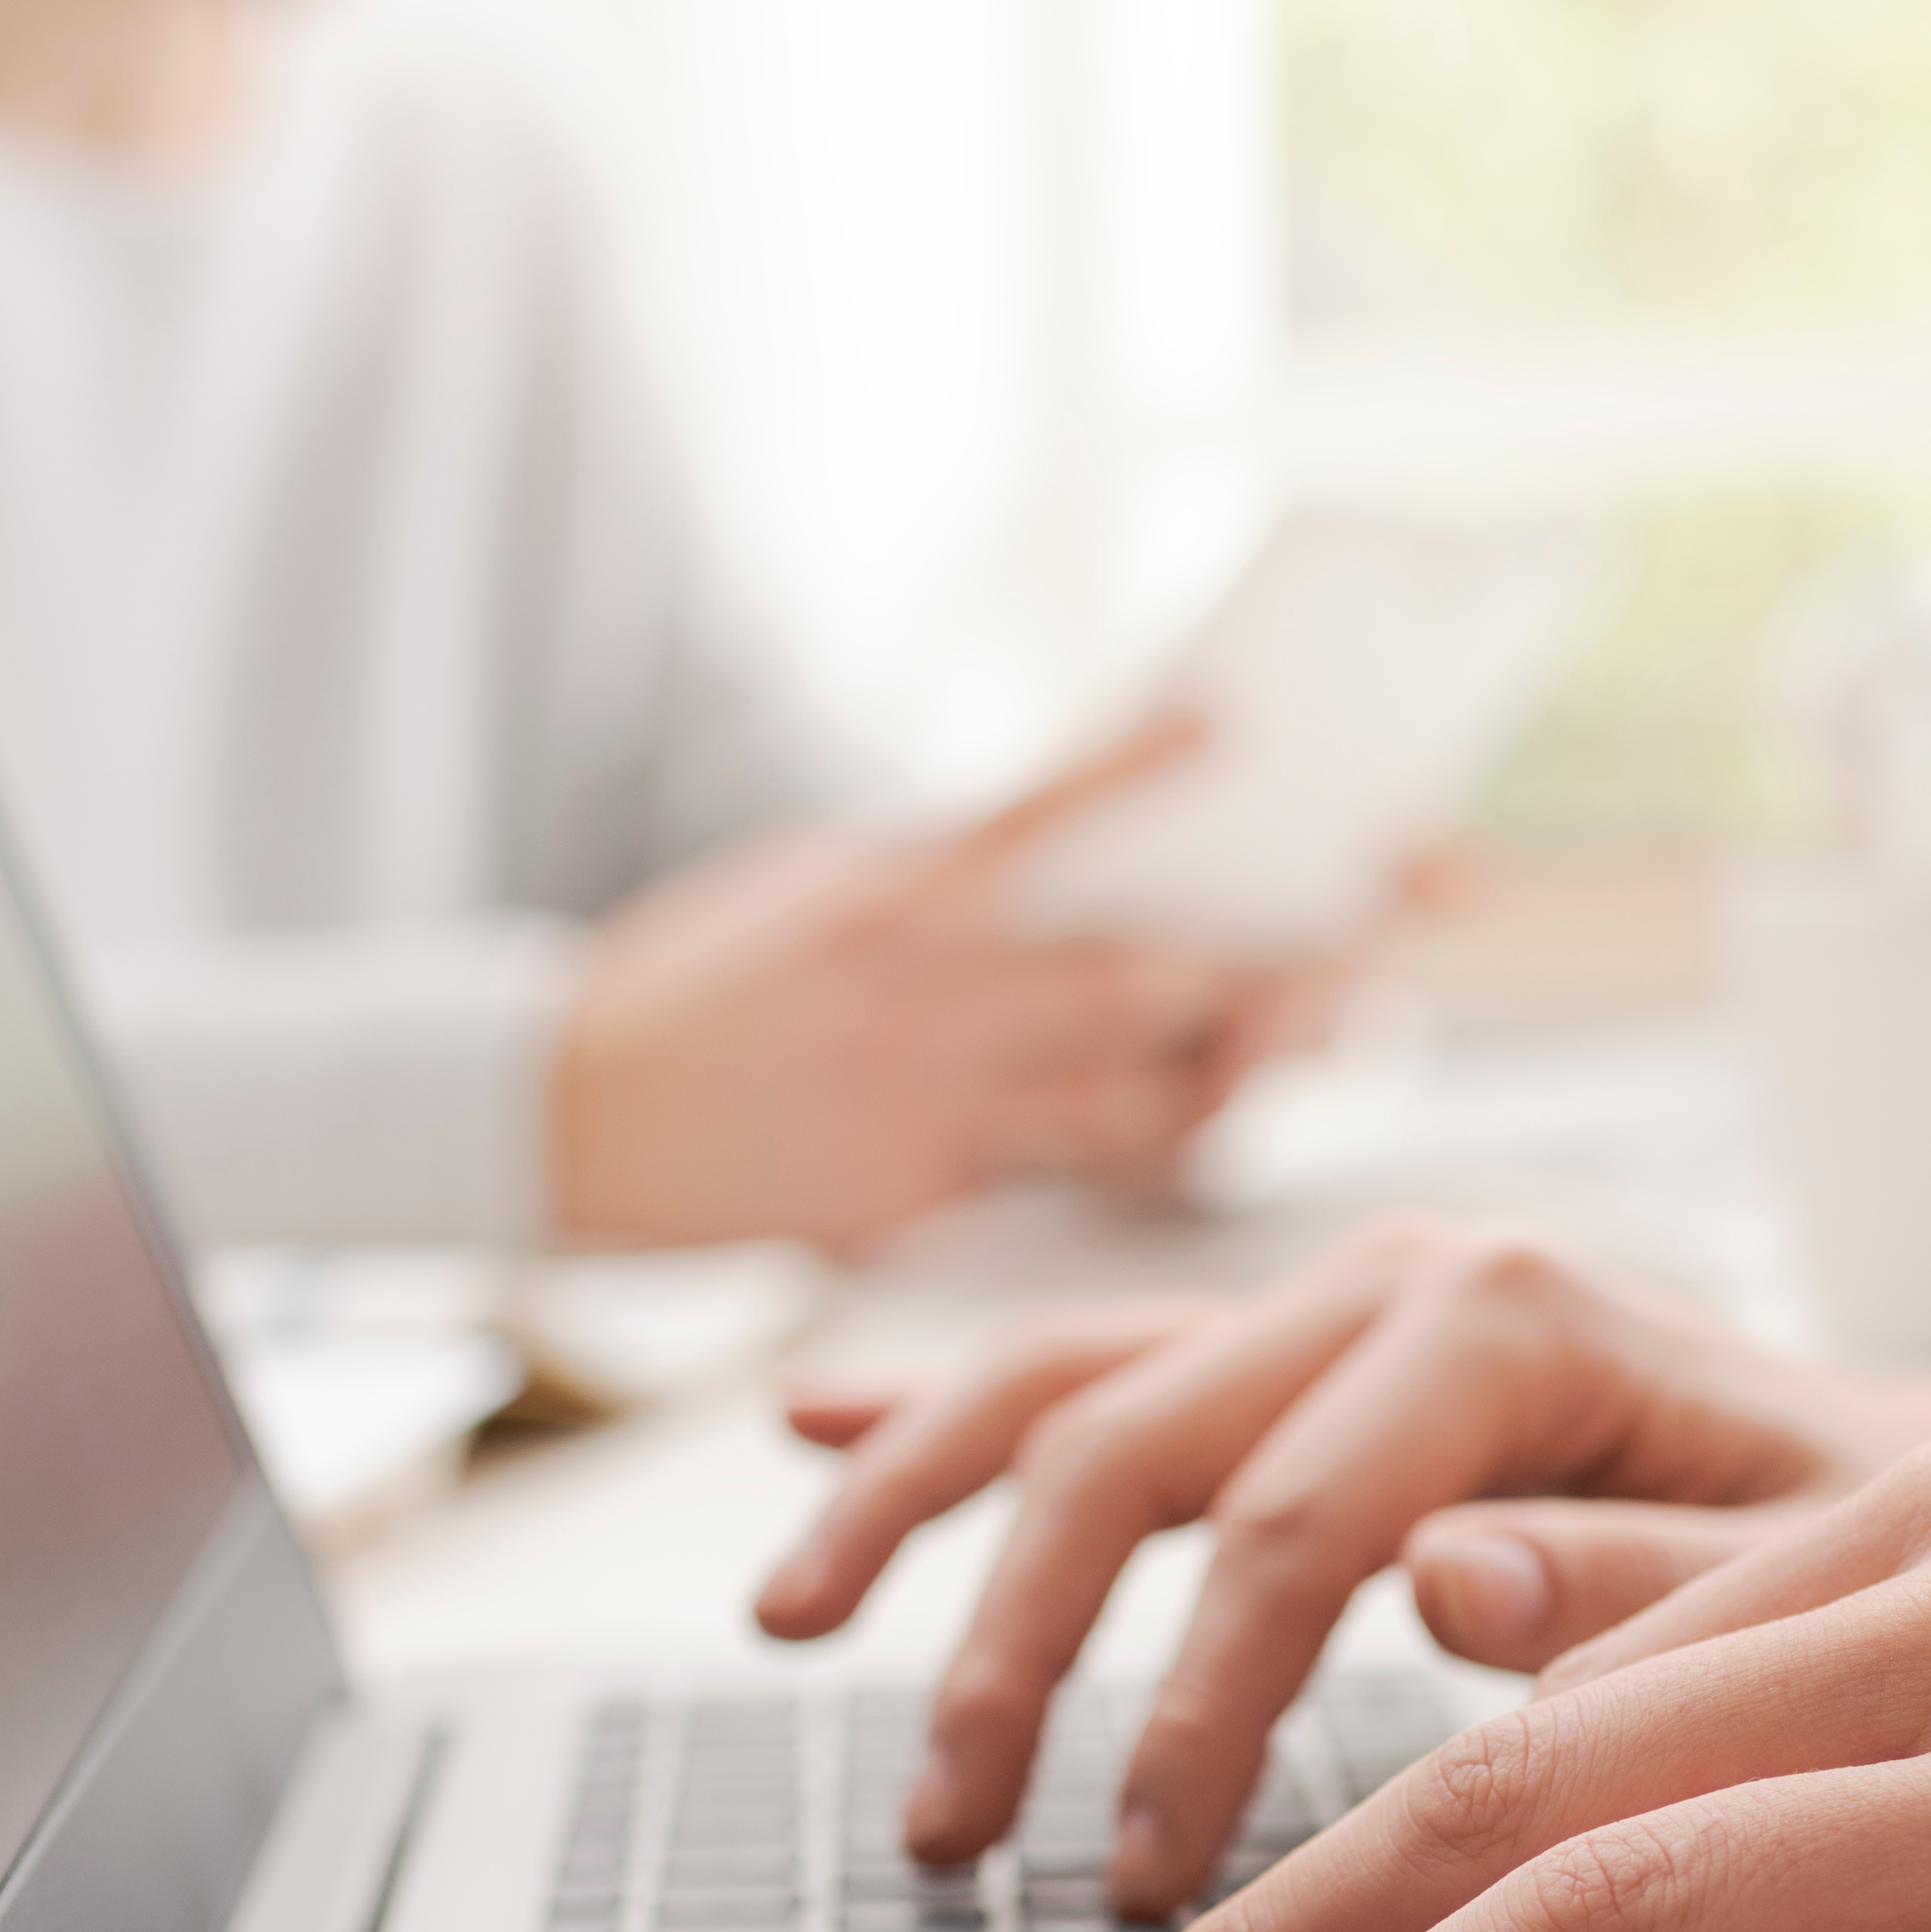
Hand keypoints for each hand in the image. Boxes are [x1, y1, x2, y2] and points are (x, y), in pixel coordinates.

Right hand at [550, 729, 1314, 1251]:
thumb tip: (1084, 815)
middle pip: (1133, 984)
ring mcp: (917, 1112)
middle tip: (1370, 949)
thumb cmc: (709, 979)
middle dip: (1267, 971)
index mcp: (892, 896)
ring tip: (1318, 1040)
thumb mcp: (819, 881)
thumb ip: (950, 863)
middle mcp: (916, 999)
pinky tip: (1188, 1115)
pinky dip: (1118, 1142)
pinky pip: (1047, 1179)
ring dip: (1235, 1075)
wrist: (560, 1115)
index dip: (1143, 767)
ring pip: (1126, 1108)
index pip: (1040, 812)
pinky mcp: (905, 1207)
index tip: (1233, 724)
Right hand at [752, 1220, 1898, 1901]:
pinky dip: (939, 1399)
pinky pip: (1086, 1360)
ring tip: (794, 1639)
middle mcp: (1395, 1275)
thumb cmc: (1882, 1560)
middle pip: (1130, 1440)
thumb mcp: (1811, 1584)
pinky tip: (809, 1431)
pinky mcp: (1289, 1346)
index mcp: (1512, 1316)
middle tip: (957, 1842)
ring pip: (1067, 1378)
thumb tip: (1429, 1579)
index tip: (1157, 1896)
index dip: (1195, 1718)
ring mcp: (1327, 1299)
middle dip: (1018, 1647)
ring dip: (917, 1511)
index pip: (1286, 1527)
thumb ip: (1636, 1578)